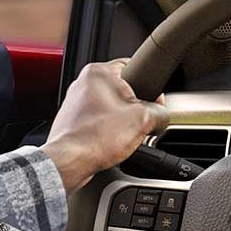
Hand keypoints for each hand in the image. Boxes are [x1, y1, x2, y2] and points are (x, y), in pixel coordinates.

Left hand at [43, 60, 168, 190]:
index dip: (151, 88)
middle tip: (139, 123)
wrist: (69, 162)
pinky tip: (110, 142)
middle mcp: (84, 83)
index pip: (135, 67)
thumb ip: (160, 113)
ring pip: (111, 107)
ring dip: (121, 121)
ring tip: (122, 135)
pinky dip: (107, 131)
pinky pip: (99, 121)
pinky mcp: (73, 120)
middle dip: (135, 108)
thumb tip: (161, 116)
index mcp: (99, 72)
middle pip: (124, 90)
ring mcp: (76, 102)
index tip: (154, 104)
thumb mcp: (143, 121)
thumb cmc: (95, 138)